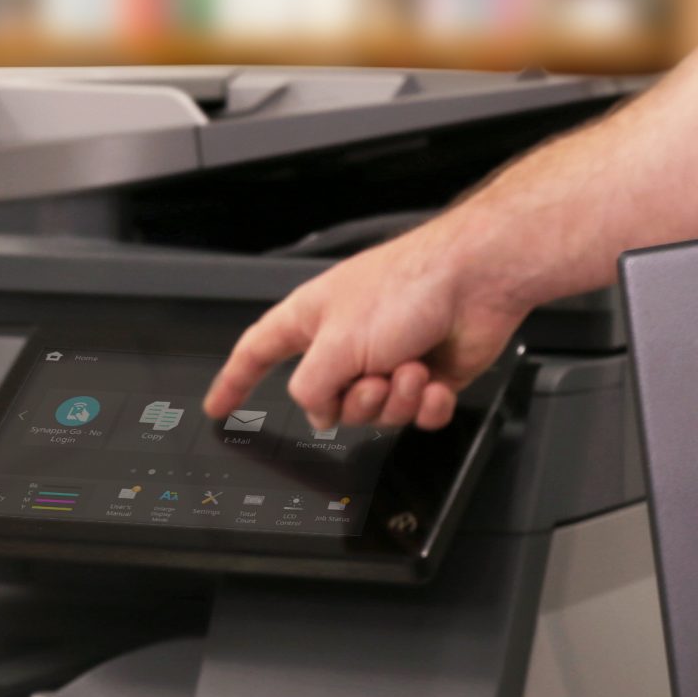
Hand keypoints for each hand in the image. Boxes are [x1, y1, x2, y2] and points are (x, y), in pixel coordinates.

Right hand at [202, 214, 533, 432]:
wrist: (478, 281)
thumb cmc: (410, 286)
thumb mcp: (336, 343)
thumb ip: (311, 387)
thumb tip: (316, 411)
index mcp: (313, 320)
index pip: (257, 353)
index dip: (235, 381)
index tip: (219, 406)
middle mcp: (348, 342)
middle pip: (328, 402)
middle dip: (357, 400)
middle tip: (374, 377)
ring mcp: (387, 360)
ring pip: (376, 414)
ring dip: (396, 398)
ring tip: (411, 366)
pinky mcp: (426, 377)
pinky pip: (415, 416)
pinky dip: (426, 404)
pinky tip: (434, 381)